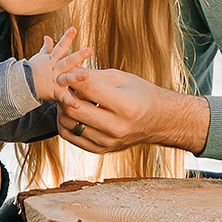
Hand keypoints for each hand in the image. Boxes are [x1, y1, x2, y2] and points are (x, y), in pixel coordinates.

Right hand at [28, 26, 94, 102]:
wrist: (21, 84)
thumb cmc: (32, 70)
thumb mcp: (40, 57)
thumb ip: (46, 47)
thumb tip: (48, 36)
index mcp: (52, 59)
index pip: (61, 46)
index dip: (67, 37)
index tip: (74, 28)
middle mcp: (55, 69)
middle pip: (67, 61)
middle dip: (79, 55)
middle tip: (90, 50)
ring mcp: (55, 81)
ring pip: (67, 78)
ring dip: (77, 77)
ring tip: (87, 75)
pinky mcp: (54, 92)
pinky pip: (63, 98)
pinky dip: (69, 102)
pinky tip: (78, 105)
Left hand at [58, 68, 211, 154]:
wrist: (158, 121)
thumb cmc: (141, 94)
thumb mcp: (121, 78)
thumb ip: (93, 76)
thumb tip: (67, 71)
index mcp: (125, 106)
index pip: (88, 88)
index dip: (72, 77)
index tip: (66, 72)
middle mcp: (116, 127)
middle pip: (74, 108)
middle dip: (63, 93)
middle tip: (63, 85)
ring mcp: (108, 142)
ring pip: (68, 124)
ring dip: (63, 108)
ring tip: (69, 98)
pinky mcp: (101, 149)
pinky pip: (71, 137)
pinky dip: (66, 123)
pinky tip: (72, 112)